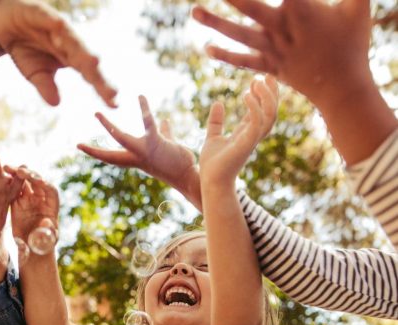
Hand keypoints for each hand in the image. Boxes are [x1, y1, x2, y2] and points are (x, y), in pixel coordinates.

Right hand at [0, 0, 116, 106]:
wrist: (4, 20)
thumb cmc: (26, 47)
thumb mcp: (34, 72)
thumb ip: (46, 86)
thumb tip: (56, 103)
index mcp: (70, 58)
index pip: (90, 75)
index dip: (102, 89)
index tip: (114, 104)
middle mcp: (68, 42)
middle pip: (86, 59)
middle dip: (98, 75)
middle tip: (112, 91)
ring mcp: (55, 26)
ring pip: (71, 39)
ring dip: (82, 49)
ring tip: (94, 61)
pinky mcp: (39, 12)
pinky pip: (47, 17)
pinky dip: (53, 22)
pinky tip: (60, 26)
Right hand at [6, 166, 59, 240]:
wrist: (31, 249)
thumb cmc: (43, 246)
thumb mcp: (47, 241)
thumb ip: (48, 232)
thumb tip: (47, 222)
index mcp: (52, 207)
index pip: (50, 190)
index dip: (44, 184)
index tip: (36, 180)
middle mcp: (42, 200)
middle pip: (37, 182)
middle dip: (28, 174)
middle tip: (18, 170)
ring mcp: (29, 200)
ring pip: (24, 182)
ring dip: (16, 174)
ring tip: (5, 168)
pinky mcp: (18, 203)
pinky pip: (13, 190)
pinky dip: (7, 183)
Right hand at [77, 95, 201, 208]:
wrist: (190, 175)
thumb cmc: (180, 162)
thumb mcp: (168, 145)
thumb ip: (164, 133)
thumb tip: (164, 121)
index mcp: (137, 158)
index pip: (113, 157)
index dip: (96, 153)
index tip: (81, 147)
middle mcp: (137, 158)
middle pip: (110, 156)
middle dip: (94, 152)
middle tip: (77, 145)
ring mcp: (145, 151)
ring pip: (122, 139)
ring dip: (108, 127)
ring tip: (96, 114)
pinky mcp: (156, 143)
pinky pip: (148, 123)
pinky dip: (144, 109)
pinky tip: (140, 97)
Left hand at [192, 0, 372, 110]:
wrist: (342, 89)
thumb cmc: (353, 44)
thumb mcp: (358, 9)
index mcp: (303, 12)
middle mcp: (283, 31)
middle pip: (252, 7)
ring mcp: (274, 51)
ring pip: (240, 35)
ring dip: (216, 23)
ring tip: (193, 11)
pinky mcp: (270, 67)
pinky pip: (243, 62)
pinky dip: (226, 56)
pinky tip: (207, 48)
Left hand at [199, 75, 277, 184]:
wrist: (210, 182)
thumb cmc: (212, 165)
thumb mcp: (212, 137)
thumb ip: (216, 122)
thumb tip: (217, 103)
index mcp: (246, 134)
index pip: (262, 111)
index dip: (262, 95)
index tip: (256, 79)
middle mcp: (253, 136)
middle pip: (272, 112)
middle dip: (272, 93)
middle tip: (266, 75)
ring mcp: (251, 140)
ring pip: (270, 116)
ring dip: (267, 97)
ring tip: (256, 81)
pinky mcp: (246, 144)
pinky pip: (258, 123)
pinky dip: (255, 107)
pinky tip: (246, 94)